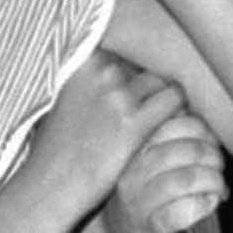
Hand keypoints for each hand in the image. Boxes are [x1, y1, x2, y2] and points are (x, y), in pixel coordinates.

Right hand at [24, 51, 186, 215]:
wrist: (53, 180)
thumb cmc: (56, 145)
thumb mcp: (63, 99)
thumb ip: (89, 80)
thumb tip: (117, 73)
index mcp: (82, 62)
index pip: (125, 52)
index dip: (134, 74)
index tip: (137, 90)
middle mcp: (100, 71)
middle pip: (144, 65)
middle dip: (150, 85)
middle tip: (152, 107)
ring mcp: (117, 95)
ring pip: (162, 80)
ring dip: (168, 96)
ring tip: (167, 117)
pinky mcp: (134, 121)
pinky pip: (174, 100)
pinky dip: (179, 109)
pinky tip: (175, 125)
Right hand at [100, 114, 227, 232]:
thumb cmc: (142, 190)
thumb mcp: (146, 156)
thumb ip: (167, 135)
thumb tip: (201, 121)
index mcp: (134, 146)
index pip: (173, 123)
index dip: (202, 130)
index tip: (211, 142)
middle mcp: (133, 169)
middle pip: (184, 150)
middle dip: (213, 156)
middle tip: (219, 167)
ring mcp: (140, 199)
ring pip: (186, 179)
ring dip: (213, 181)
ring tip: (219, 188)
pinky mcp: (152, 227)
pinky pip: (183, 212)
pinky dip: (205, 205)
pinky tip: (210, 204)